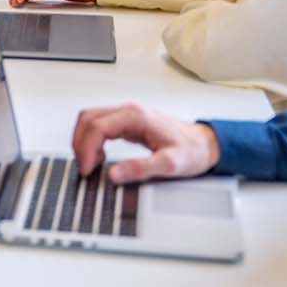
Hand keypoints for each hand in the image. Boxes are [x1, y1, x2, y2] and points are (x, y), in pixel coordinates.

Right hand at [72, 104, 220, 183]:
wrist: (206, 144)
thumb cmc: (192, 151)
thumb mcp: (169, 164)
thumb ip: (140, 169)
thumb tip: (113, 174)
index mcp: (135, 116)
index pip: (97, 127)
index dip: (86, 148)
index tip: (87, 169)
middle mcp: (128, 111)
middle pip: (88, 118)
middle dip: (80, 143)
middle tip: (84, 167)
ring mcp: (127, 115)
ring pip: (90, 120)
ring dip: (84, 140)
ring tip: (90, 163)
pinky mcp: (127, 123)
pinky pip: (99, 126)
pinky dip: (92, 140)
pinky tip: (99, 157)